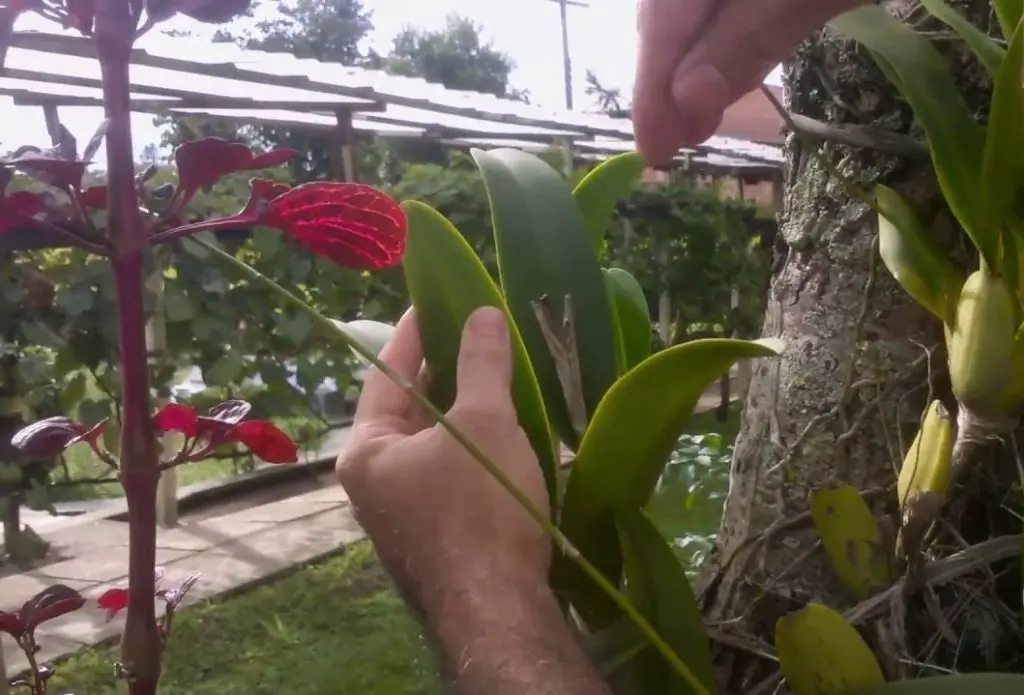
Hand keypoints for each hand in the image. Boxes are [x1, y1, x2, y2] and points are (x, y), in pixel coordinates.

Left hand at [337, 308, 611, 693]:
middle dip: (443, 372)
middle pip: (409, 411)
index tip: (433, 300)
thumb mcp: (485, 422)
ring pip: (433, 446)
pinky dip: (473, 448)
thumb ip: (481, 363)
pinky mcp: (435, 539)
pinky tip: (504, 434)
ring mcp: (403, 515)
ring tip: (495, 374)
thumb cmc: (479, 507)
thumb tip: (483, 313)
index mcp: (366, 452)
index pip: (386, 374)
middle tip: (474, 333)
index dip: (413, 333)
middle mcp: (374, 483)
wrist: (497, 609)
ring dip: (463, 412)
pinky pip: (450, 476)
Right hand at [631, 0, 866, 162]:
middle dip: (668, 80)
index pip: (662, 18)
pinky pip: (727, 2)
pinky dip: (725, 38)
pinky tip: (719, 75)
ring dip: (694, 66)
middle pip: (669, 11)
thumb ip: (745, 37)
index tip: (652, 150)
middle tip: (671, 144)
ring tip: (692, 122)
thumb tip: (685, 99)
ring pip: (696, 9)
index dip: (652, 86)